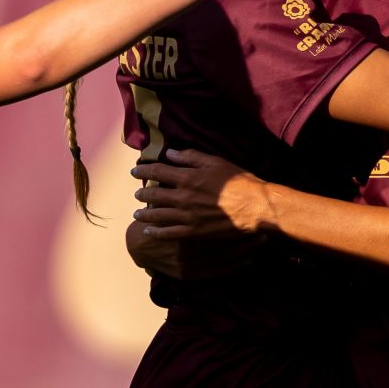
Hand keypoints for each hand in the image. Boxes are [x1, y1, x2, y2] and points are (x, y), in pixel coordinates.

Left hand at [132, 148, 274, 238]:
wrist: (254, 206)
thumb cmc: (238, 181)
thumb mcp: (215, 162)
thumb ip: (191, 158)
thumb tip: (170, 153)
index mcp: (187, 178)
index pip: (158, 172)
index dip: (144, 171)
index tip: (134, 171)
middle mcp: (182, 198)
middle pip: (154, 195)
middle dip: (143, 194)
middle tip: (136, 194)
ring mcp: (186, 217)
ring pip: (158, 215)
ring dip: (145, 214)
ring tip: (137, 213)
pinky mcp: (193, 232)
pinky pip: (169, 233)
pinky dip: (156, 233)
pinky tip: (148, 232)